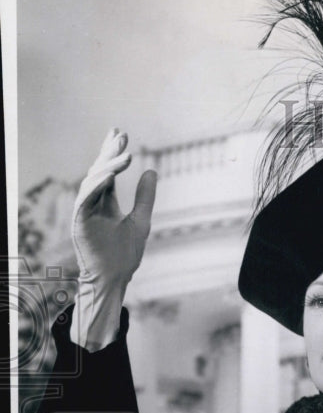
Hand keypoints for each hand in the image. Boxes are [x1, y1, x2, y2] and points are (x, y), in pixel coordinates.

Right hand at [72, 128, 156, 285]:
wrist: (115, 278)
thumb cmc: (125, 253)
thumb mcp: (141, 219)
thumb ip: (145, 196)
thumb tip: (151, 170)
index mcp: (105, 201)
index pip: (107, 171)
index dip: (112, 152)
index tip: (120, 134)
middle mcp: (92, 203)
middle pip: (99, 171)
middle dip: (109, 152)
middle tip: (121, 135)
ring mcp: (85, 212)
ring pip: (92, 181)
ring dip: (107, 166)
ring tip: (125, 155)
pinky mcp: (80, 222)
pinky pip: (85, 200)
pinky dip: (96, 186)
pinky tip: (109, 174)